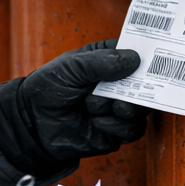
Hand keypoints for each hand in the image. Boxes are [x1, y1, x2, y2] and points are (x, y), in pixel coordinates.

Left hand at [18, 39, 146, 162]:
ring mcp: (116, 108)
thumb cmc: (47, 89)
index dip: (146, 56)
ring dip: (124, 108)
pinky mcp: (115, 131)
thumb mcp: (71, 67)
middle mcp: (116, 84)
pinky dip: (118, 127)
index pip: (135, 54)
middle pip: (146, 83)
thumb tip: (134, 60)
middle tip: (123, 91)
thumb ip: (101, 62)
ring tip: (101, 106)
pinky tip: (98, 122)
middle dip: (137, 88)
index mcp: (106, 61)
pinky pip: (133, 130)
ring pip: (141, 109)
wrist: (32, 124)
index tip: (152, 58)